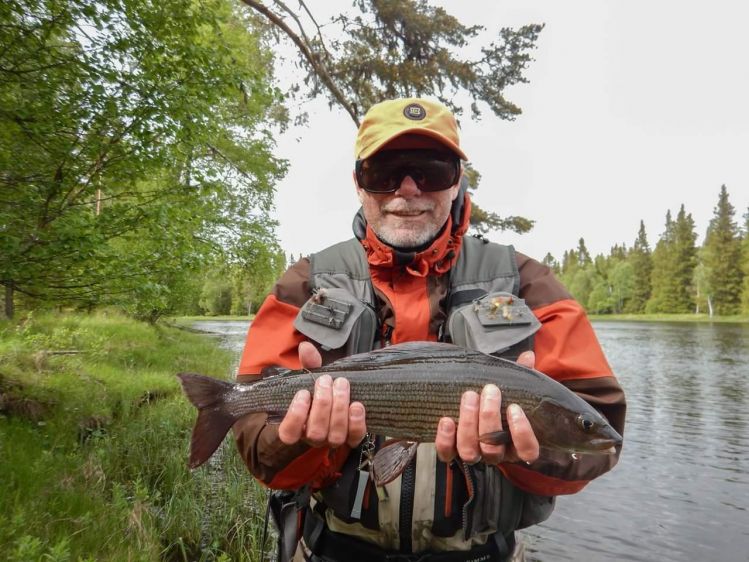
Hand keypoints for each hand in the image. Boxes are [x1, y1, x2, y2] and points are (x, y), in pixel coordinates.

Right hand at [278, 341, 366, 447]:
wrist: (343, 398)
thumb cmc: (321, 389)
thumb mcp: (312, 376)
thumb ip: (308, 364)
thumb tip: (305, 347)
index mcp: (297, 426)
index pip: (289, 434)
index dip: (295, 415)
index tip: (303, 393)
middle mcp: (314, 437)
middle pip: (316, 431)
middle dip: (322, 403)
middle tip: (326, 380)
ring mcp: (333, 440)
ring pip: (335, 434)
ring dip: (339, 407)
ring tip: (341, 384)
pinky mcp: (352, 439)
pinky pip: (354, 437)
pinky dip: (356, 421)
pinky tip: (357, 405)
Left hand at [435, 350, 539, 464]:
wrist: (470, 399)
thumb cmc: (496, 397)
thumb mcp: (510, 386)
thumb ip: (521, 374)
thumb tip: (528, 356)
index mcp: (515, 443)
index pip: (527, 452)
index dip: (522, 433)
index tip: (514, 407)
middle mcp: (496, 453)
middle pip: (494, 449)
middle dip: (490, 417)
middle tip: (489, 390)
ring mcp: (473, 454)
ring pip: (470, 451)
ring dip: (468, 423)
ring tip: (469, 396)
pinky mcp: (452, 452)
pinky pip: (447, 454)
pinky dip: (446, 439)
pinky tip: (446, 420)